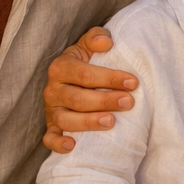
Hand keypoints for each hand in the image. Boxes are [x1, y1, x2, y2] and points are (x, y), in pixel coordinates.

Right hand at [41, 27, 138, 154]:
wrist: (70, 79)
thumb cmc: (86, 62)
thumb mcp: (88, 46)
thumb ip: (96, 38)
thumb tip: (106, 42)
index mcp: (60, 67)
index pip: (85, 75)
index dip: (110, 79)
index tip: (133, 83)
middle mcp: (53, 90)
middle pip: (78, 99)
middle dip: (105, 101)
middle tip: (129, 103)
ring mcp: (51, 110)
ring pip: (66, 120)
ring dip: (89, 122)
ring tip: (112, 122)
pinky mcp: (51, 127)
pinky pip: (49, 138)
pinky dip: (58, 143)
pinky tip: (73, 146)